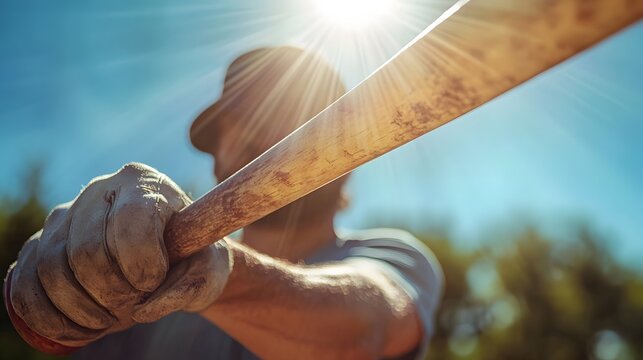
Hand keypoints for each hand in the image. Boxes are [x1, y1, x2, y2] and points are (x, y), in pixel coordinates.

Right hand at [5, 163, 230, 348]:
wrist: (172, 263)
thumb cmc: (194, 260)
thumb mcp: (210, 271)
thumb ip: (191, 286)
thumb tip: (144, 309)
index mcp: (144, 183)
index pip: (130, 223)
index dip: (142, 264)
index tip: (155, 281)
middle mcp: (99, 191)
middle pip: (85, 251)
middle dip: (111, 292)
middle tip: (133, 303)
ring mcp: (64, 216)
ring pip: (50, 270)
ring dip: (81, 310)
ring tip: (111, 318)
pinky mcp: (40, 244)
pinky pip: (24, 284)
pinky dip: (48, 317)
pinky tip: (79, 329)